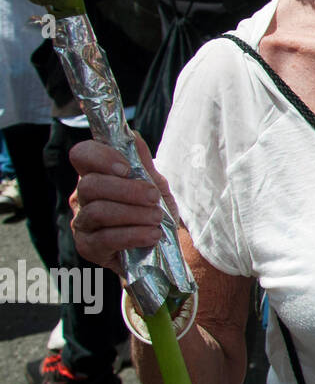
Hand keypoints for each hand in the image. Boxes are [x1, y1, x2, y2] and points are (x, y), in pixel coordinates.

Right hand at [68, 133, 179, 277]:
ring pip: (98, 211)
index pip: (81, 154)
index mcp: (96, 174)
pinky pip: (106, 238)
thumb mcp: (154, 184)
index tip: (127, 169)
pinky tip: (151, 235)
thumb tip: (132, 135)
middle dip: (127, 190)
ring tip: (157, 219)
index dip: (101, 157)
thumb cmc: (153, 211)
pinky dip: (134, 235)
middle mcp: (81, 197)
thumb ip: (142, 163)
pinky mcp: (88, 247)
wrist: (163, 247)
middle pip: (90, 185)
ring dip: (134, 214)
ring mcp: (82, 223)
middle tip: (153, 197)